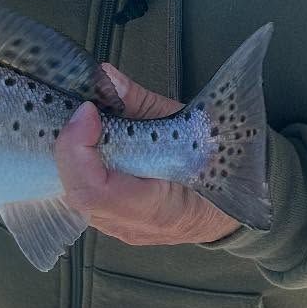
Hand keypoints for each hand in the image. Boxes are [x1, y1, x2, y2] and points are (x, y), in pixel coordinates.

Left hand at [55, 63, 242, 247]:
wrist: (235, 206)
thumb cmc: (220, 165)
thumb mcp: (188, 126)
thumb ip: (141, 104)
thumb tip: (104, 77)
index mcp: (160, 209)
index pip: (96, 190)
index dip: (79, 149)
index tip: (88, 111)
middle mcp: (135, 227)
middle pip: (78, 194)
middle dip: (71, 149)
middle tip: (84, 113)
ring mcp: (122, 230)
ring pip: (75, 198)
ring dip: (73, 159)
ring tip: (86, 125)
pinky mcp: (116, 224)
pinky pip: (85, 200)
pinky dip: (81, 169)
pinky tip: (90, 146)